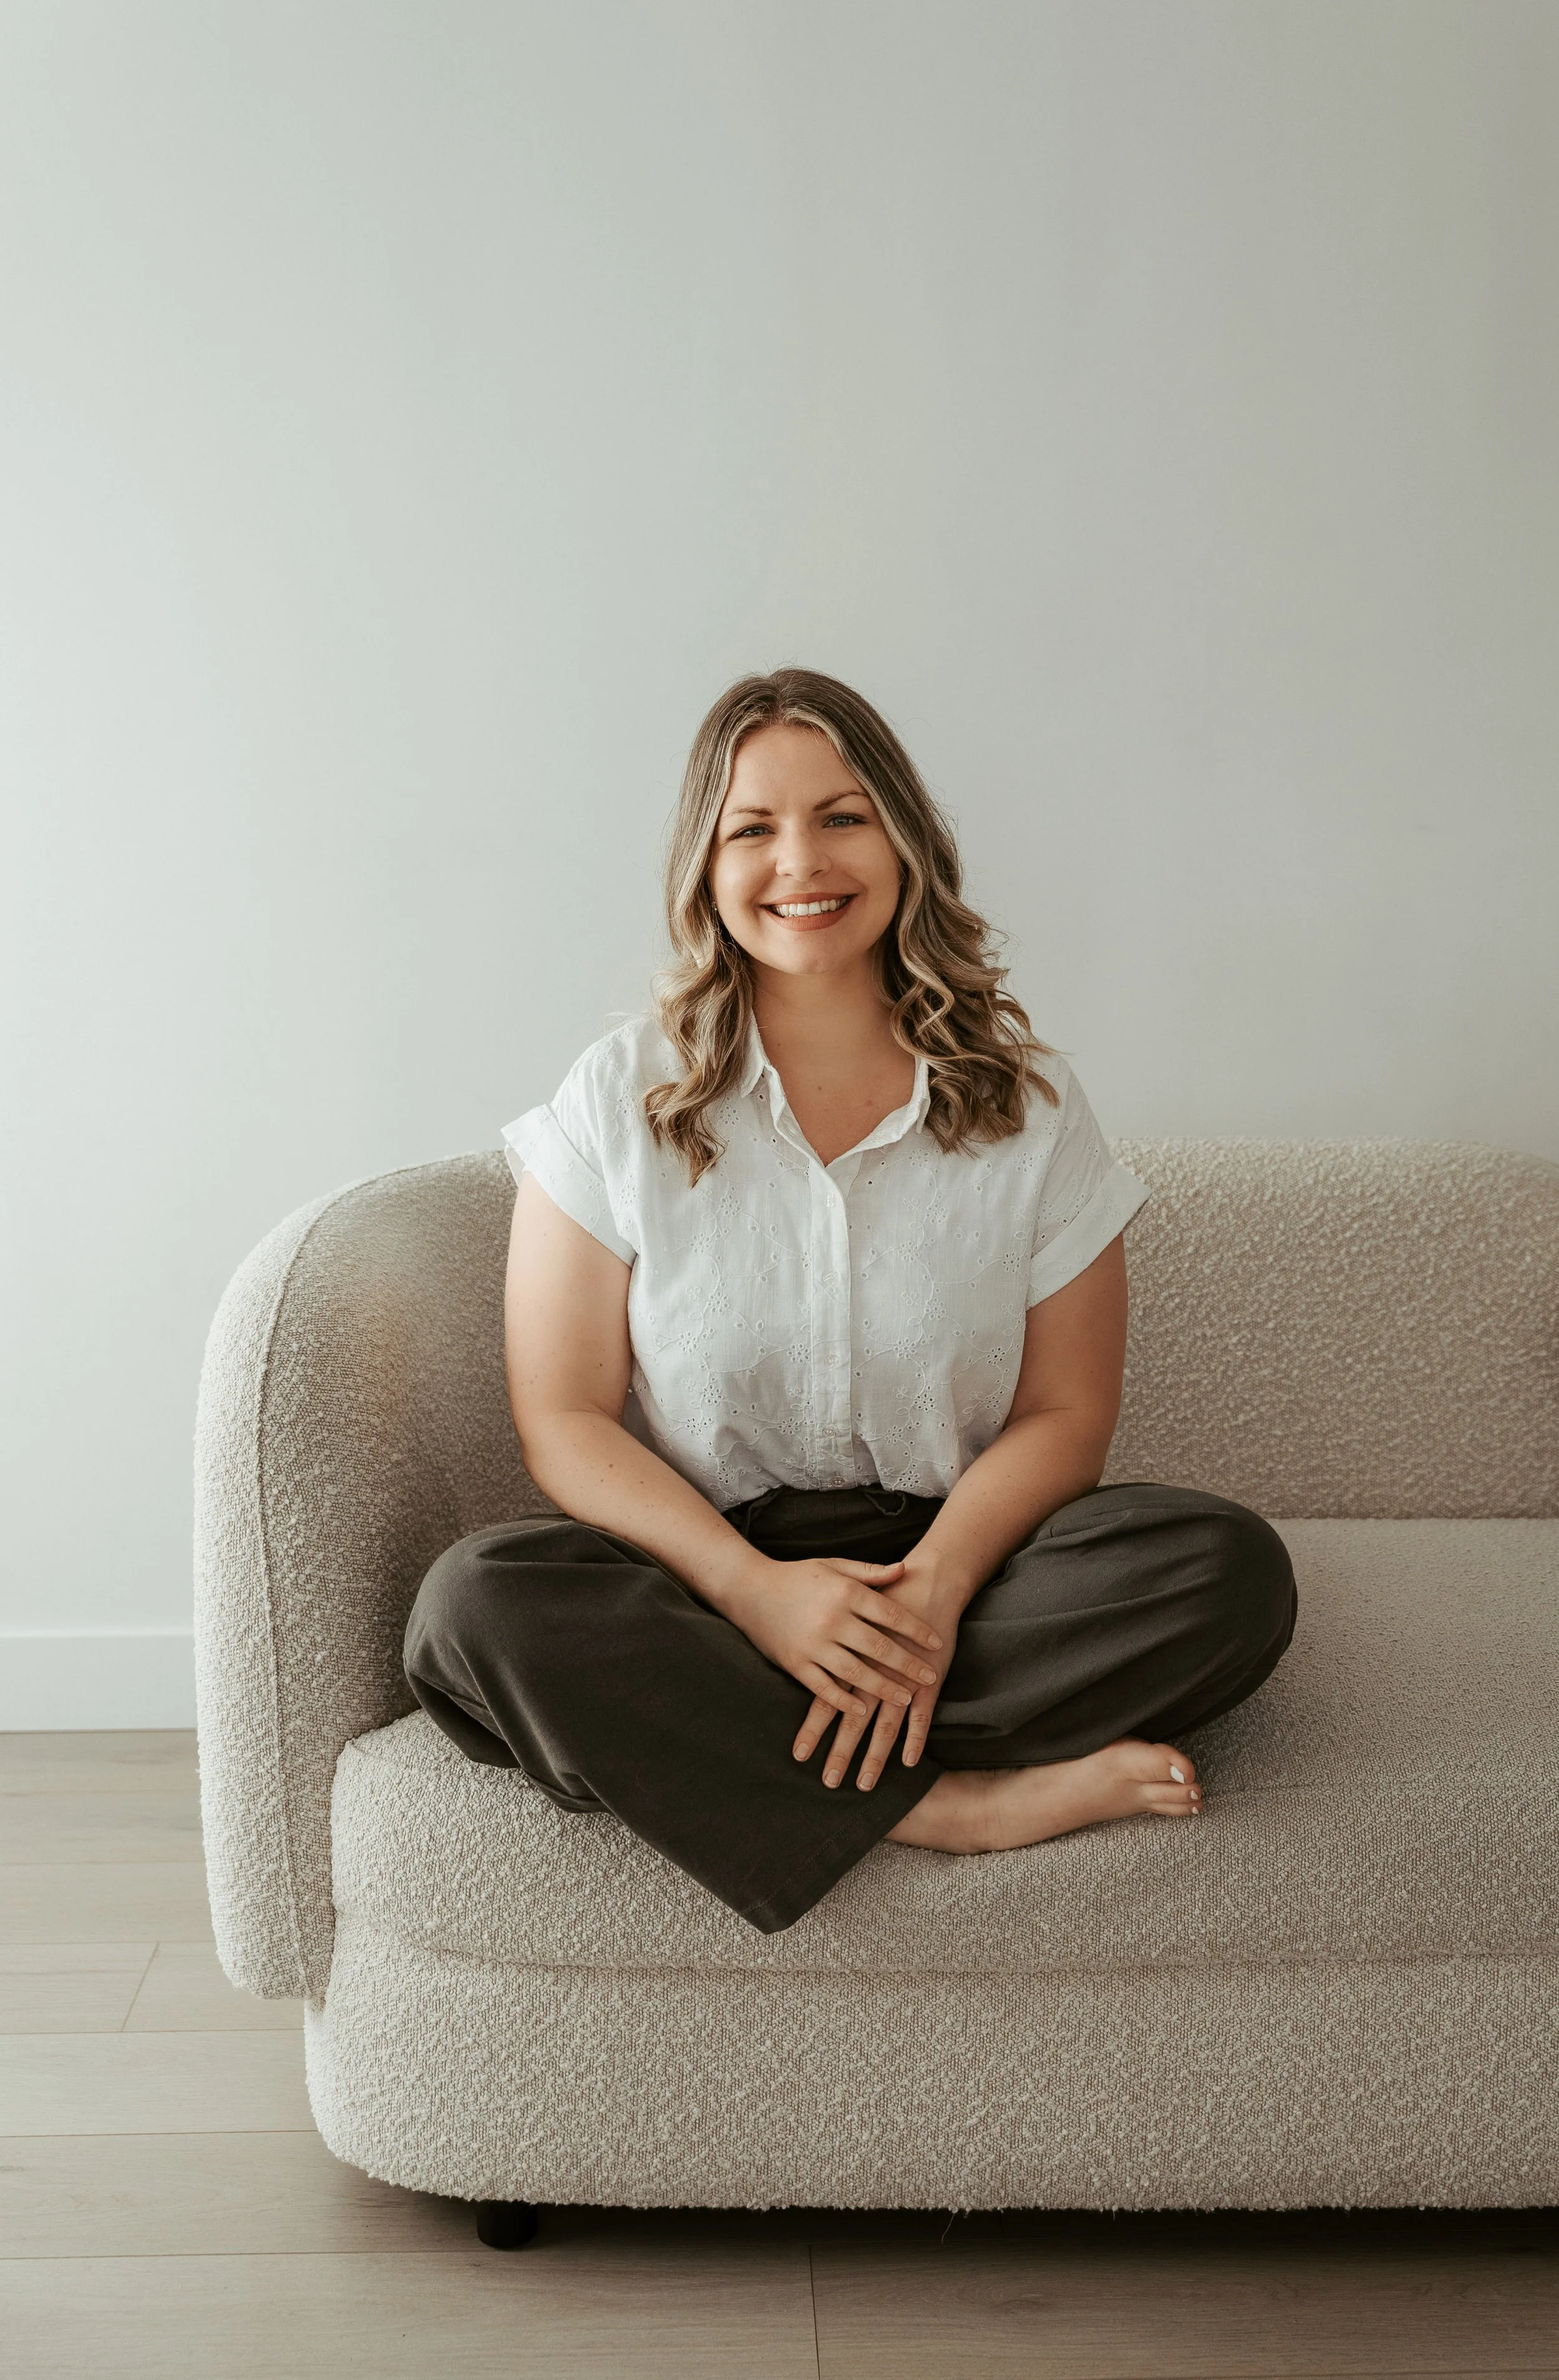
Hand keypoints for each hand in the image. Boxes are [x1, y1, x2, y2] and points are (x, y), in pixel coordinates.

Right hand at [725, 1555, 943, 1724]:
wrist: (749, 1589)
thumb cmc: (797, 1576)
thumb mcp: (834, 1566)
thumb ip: (870, 1572)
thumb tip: (905, 1569)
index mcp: (845, 1592)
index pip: (890, 1613)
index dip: (916, 1629)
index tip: (936, 1643)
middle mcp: (831, 1618)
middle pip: (879, 1646)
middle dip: (909, 1664)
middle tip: (930, 1676)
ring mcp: (813, 1643)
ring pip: (856, 1672)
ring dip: (884, 1687)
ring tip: (906, 1698)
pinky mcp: (795, 1663)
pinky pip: (824, 1687)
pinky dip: (844, 1700)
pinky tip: (862, 1708)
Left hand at [791, 1552, 965, 1789]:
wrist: (926, 1581)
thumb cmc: (881, 1597)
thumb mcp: (846, 1615)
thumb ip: (829, 1638)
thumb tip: (803, 1660)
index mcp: (849, 1656)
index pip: (825, 1699)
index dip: (813, 1729)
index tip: (799, 1756)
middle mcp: (873, 1671)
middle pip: (853, 1720)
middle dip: (840, 1753)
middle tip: (828, 1783)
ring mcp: (902, 1678)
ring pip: (885, 1725)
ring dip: (875, 1757)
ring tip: (864, 1785)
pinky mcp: (929, 1679)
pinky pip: (922, 1715)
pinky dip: (916, 1739)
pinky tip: (909, 1762)